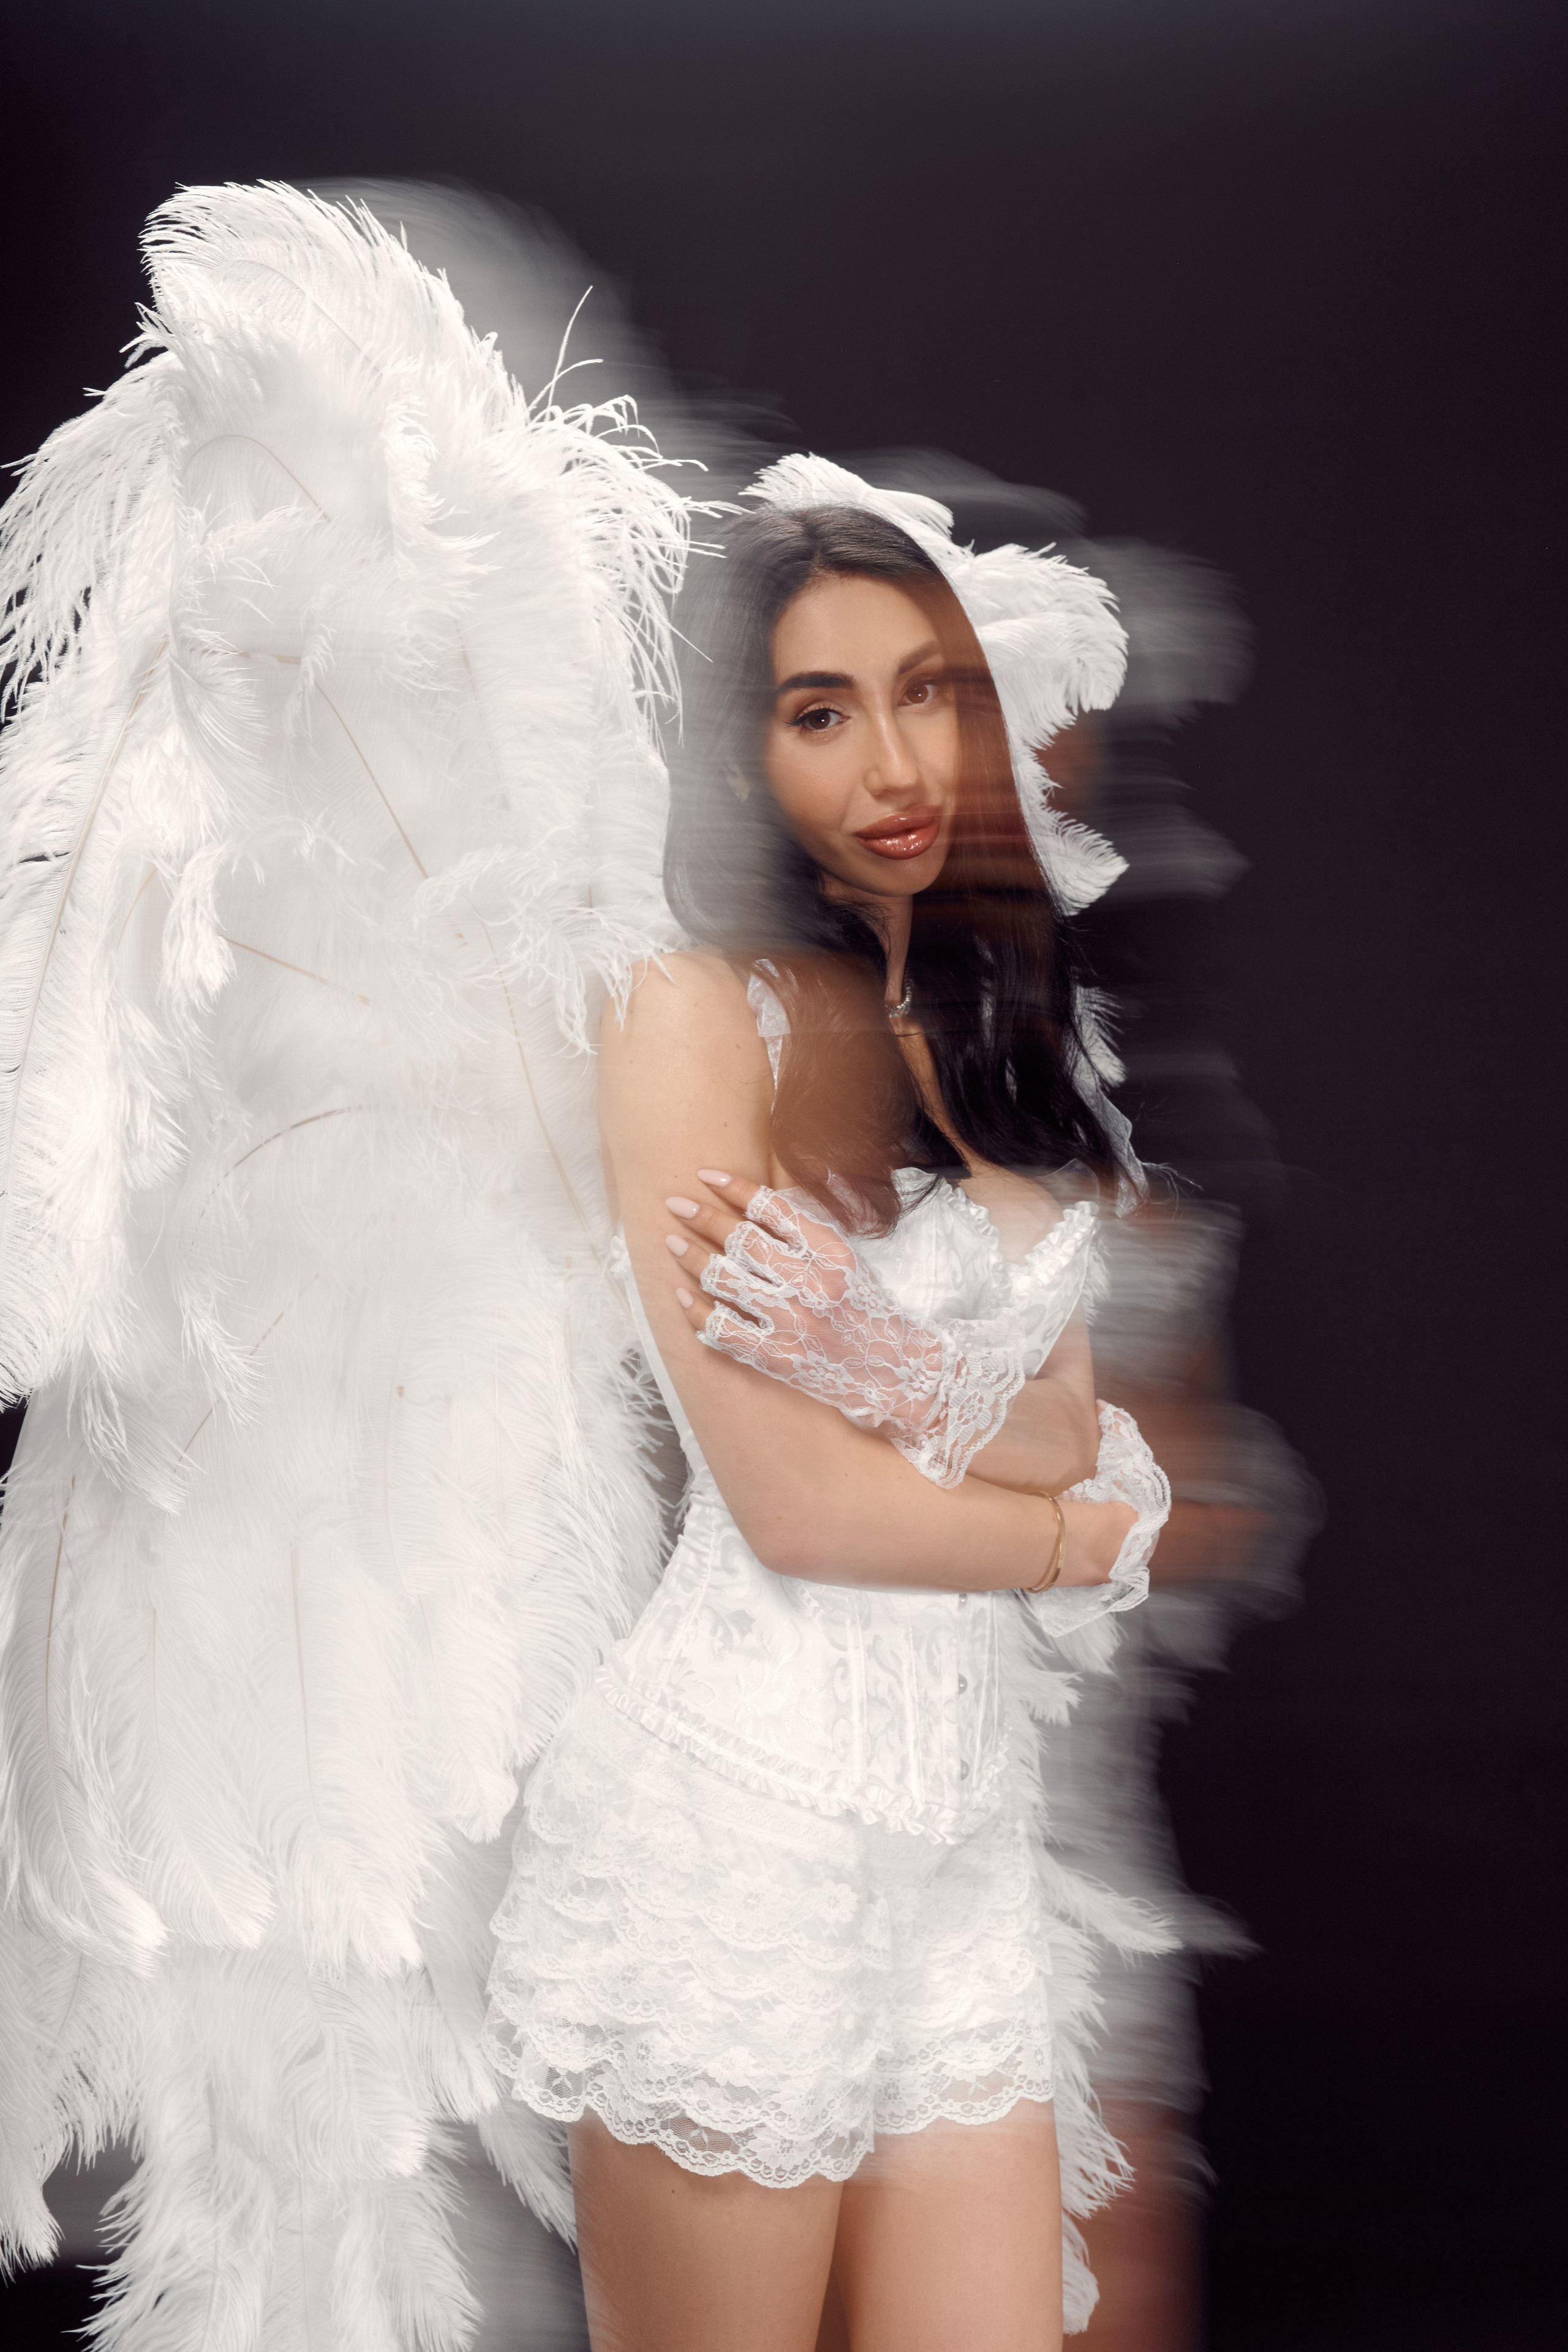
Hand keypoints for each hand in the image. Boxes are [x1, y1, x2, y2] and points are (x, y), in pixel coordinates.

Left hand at [662, 1170, 1025, 1487]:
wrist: (897, 1371)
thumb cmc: (869, 1312)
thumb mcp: (850, 1261)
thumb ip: (812, 1231)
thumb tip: (771, 1197)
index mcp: (831, 1253)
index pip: (773, 1208)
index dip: (734, 1188)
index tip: (705, 1175)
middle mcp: (811, 1284)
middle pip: (742, 1240)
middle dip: (702, 1217)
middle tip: (675, 1204)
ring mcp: (793, 1322)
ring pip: (727, 1281)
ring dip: (693, 1258)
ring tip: (672, 1242)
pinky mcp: (779, 1357)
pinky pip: (724, 1330)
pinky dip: (698, 1311)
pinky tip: (683, 1296)